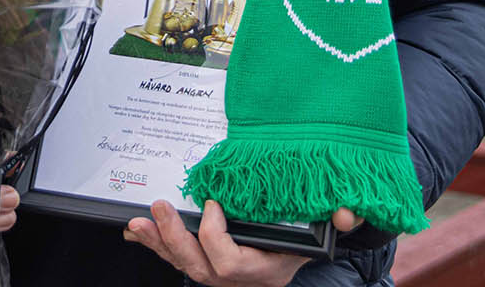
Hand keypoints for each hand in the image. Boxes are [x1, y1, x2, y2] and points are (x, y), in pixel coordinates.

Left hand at [125, 200, 358, 286]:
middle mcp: (236, 279)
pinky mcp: (205, 265)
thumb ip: (342, 220)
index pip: (230, 264)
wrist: (298, 254)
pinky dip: (155, 244)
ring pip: (183, 264)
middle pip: (197, 267)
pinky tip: (137, 231)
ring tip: (139, 220)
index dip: (214, 236)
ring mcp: (218, 275)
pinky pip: (176, 259)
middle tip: (161, 207)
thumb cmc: (310, 238)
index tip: (212, 204)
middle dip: (175, 238)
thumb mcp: (328, 230)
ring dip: (159, 241)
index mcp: (264, 271)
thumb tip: (347, 214)